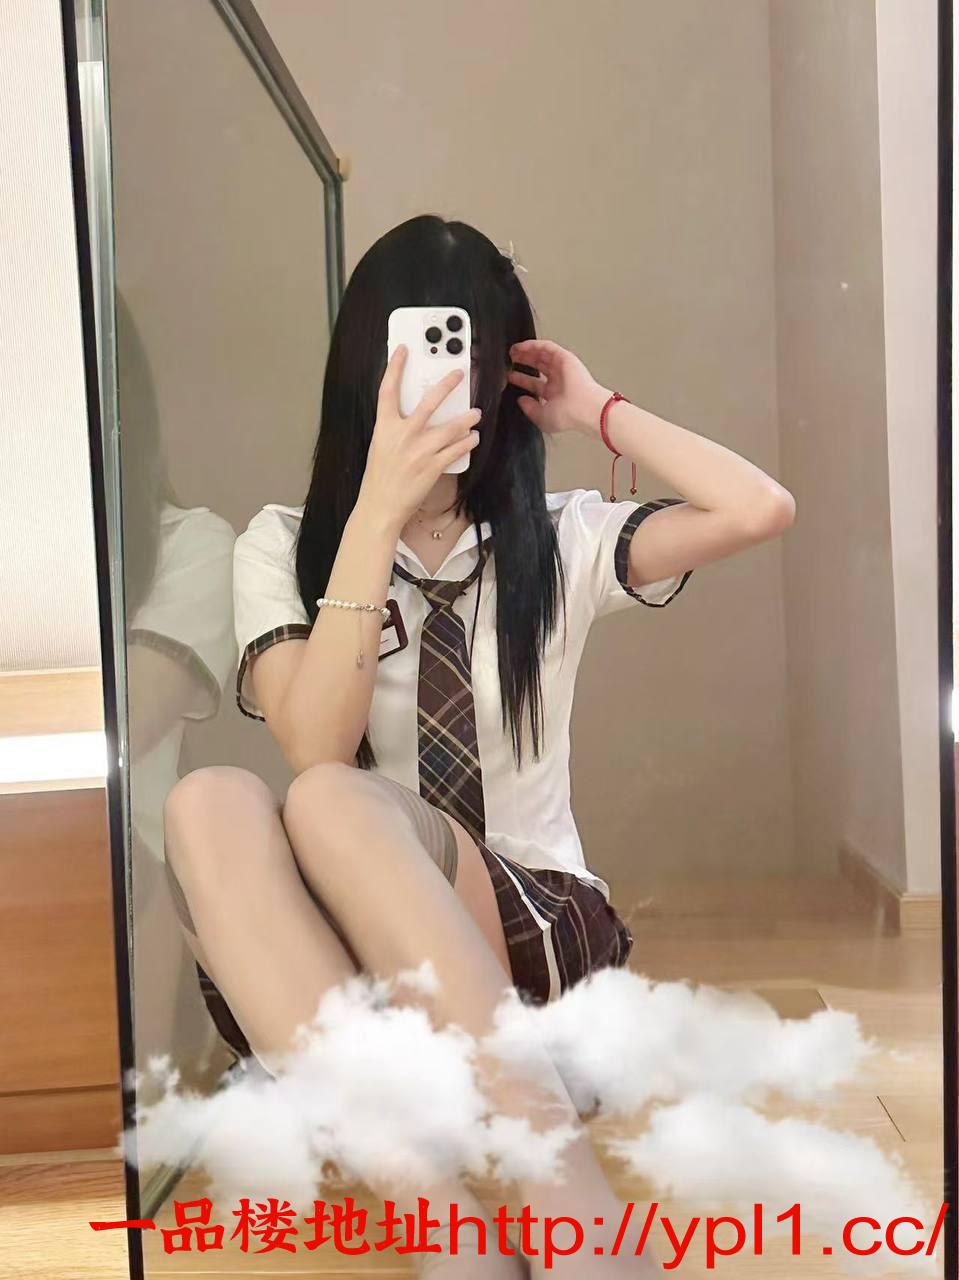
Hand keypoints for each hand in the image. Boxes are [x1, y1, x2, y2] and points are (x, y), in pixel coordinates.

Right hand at [357, 345, 480, 533]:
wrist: (380, 506)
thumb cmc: (379, 477)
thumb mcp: (380, 446)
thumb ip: (395, 429)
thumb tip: (415, 415)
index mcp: (384, 427)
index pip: (387, 390)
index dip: (395, 367)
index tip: (403, 350)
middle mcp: (402, 435)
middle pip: (428, 402)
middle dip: (447, 385)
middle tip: (459, 373)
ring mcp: (419, 451)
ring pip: (450, 427)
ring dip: (466, 419)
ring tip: (475, 413)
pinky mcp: (432, 467)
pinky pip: (456, 450)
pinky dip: (467, 442)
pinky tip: (473, 438)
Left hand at [507, 339, 611, 435]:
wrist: (584, 407)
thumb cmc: (569, 415)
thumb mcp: (542, 418)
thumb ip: (529, 409)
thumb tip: (521, 400)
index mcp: (555, 395)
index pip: (536, 384)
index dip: (522, 380)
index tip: (511, 377)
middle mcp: (559, 380)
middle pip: (538, 367)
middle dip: (525, 363)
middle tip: (511, 360)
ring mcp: (562, 368)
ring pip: (542, 355)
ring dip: (527, 352)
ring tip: (513, 351)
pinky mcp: (565, 358)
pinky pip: (547, 347)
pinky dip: (533, 345)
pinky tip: (521, 346)